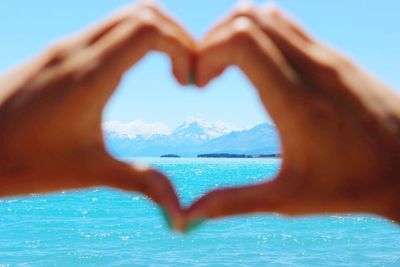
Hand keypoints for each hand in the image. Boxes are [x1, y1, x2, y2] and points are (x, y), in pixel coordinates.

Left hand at [0, 2, 194, 225]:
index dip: (182, 46)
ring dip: (156, 34)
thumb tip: (178, 211)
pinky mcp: (57, 54)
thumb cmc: (22, 161)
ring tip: (168, 71)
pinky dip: (134, 39)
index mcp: (90, 74)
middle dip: (177, 35)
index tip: (188, 81)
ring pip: (124, 17)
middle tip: (186, 72)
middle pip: (143, 12)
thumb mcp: (88, 172)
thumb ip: (140, 182)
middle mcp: (77, 50)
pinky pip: (105, 30)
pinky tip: (133, 73)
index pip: (149, 29)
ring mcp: (65, 48)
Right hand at [184, 3, 399, 228]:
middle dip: (213, 40)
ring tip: (228, 67)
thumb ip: (235, 202)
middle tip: (207, 74)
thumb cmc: (352, 185)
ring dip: (236, 33)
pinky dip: (261, 34)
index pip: (244, 41)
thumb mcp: (288, 198)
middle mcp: (313, 69)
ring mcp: (328, 57)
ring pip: (269, 14)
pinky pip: (288, 26)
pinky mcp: (336, 56)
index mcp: (297, 103)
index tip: (200, 84)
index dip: (208, 53)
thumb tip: (192, 214)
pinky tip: (259, 68)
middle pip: (248, 18)